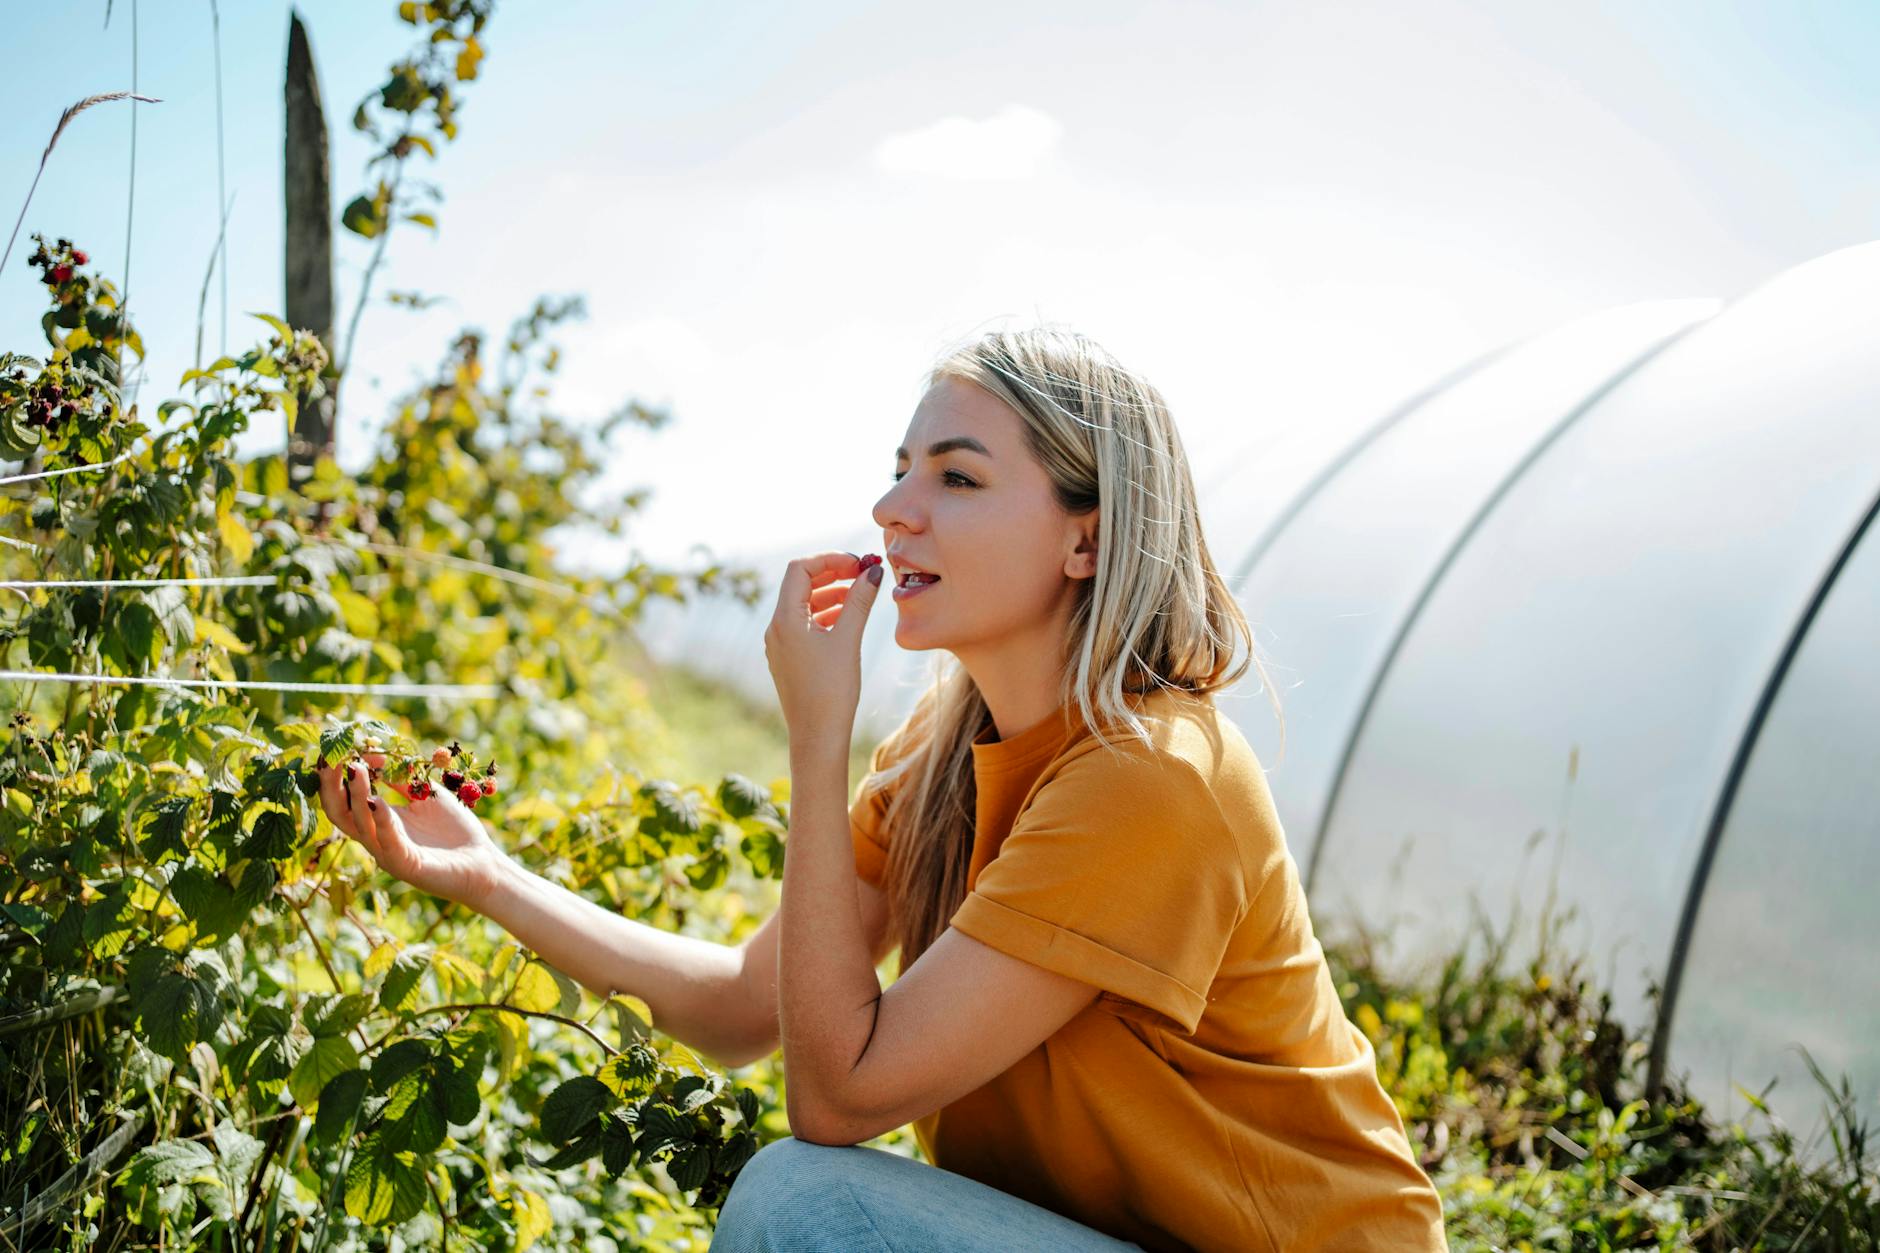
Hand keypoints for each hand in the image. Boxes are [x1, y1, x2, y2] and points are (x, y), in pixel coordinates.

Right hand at [317, 754, 510, 910]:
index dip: (334, 778)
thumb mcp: (425, 794)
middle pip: (340, 815)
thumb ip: (400, 776)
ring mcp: (388, 854)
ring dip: (357, 796)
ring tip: (355, 770)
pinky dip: (382, 821)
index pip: (344, 801)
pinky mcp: (406, 865)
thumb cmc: (454, 829)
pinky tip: (378, 803)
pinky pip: (388, 843)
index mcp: (377, 822)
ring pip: (360, 827)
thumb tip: (369, 753)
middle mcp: (376, 839)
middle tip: (330, 759)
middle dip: (331, 787)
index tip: (331, 751)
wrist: (482, 862)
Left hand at [764, 551, 883, 754]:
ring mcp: (780, 644)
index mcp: (785, 619)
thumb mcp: (849, 640)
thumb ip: (859, 601)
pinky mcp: (788, 658)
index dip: (830, 559)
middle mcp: (776, 628)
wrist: (817, 735)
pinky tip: (848, 619)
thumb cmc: (832, 690)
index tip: (858, 564)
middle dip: (832, 573)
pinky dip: (825, 614)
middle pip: (800, 584)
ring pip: (803, 604)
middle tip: (863, 573)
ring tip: (860, 595)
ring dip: (831, 593)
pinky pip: (804, 624)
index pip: (800, 569)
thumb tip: (873, 572)